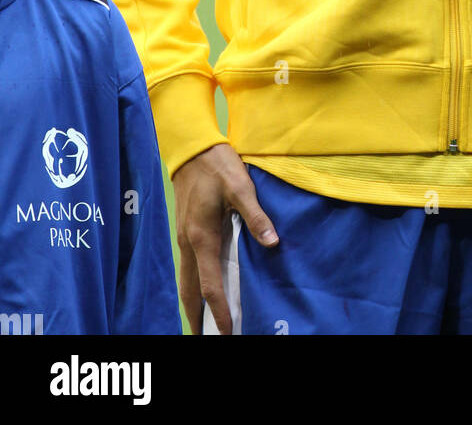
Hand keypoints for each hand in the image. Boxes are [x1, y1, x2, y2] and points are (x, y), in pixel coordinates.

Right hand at [173, 142, 277, 334]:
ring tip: (202, 322)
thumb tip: (272, 242)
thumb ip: (255, 216)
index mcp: (202, 237)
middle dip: (196, 316)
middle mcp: (188, 242)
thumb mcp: (241, 187)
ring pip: (185, 278)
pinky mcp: (186, 229)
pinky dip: (193, 283)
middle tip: (204, 338)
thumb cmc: (217, 166)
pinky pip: (188, 265)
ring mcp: (184, 236)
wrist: (192, 148)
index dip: (218, 309)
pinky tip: (202, 285)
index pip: (209, 284)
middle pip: (189, 289)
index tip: (226, 330)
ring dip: (192, 301)